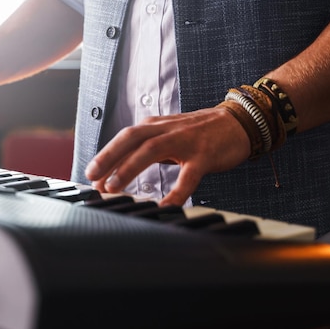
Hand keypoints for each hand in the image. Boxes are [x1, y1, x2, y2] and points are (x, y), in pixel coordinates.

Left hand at [84, 107, 250, 205]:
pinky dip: (176, 191)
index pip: (124, 140)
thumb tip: (116, 174)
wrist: (239, 122)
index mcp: (154, 126)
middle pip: (130, 138)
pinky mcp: (204, 155)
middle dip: (108, 157)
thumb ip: (144, 152)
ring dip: (129, 168)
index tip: (90, 176)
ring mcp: (185, 140)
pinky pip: (188, 175)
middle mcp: (166, 129)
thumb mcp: (167, 137)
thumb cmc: (198, 133)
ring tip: (114, 187)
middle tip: (92, 177)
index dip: (105, 157)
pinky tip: (165, 206)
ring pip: (151, 150)